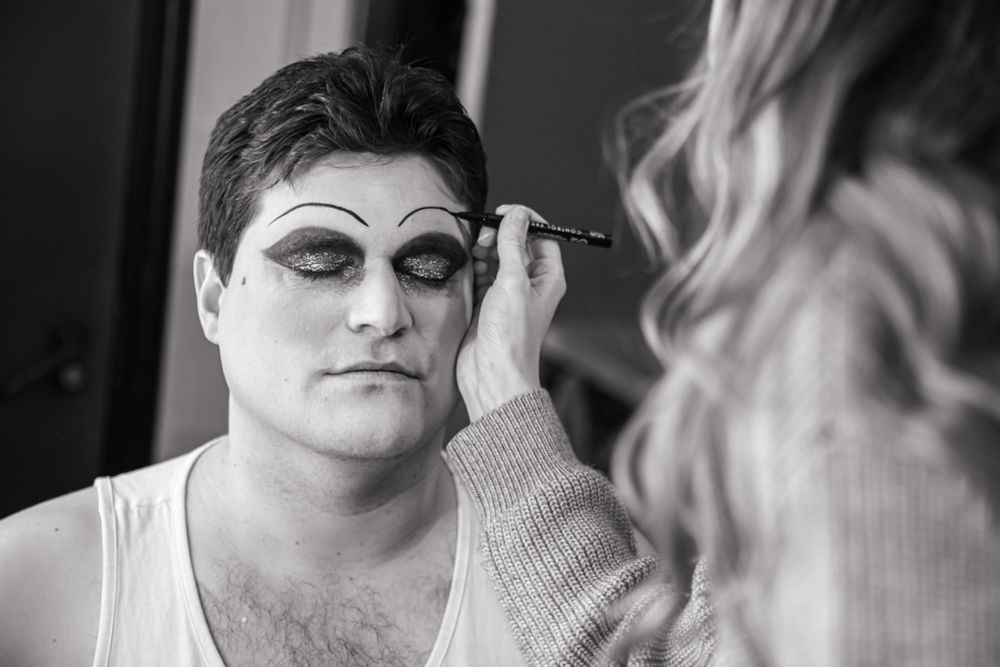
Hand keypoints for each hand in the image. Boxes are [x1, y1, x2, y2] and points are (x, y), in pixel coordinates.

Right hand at [457, 205, 565, 420]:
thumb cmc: (510, 337)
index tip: (503, 214)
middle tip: (483, 241)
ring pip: (497, 258)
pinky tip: (471, 274)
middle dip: (499, 237)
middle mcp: (530, 284)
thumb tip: (517, 215)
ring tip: (476, 259)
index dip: (524, 221)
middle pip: (516, 244)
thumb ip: (513, 245)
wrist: (491, 374)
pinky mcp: (489, 303)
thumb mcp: (513, 282)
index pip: (542, 236)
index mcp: (547, 278)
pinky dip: (476, 270)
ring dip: (485, 253)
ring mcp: (508, 294)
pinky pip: (483, 276)